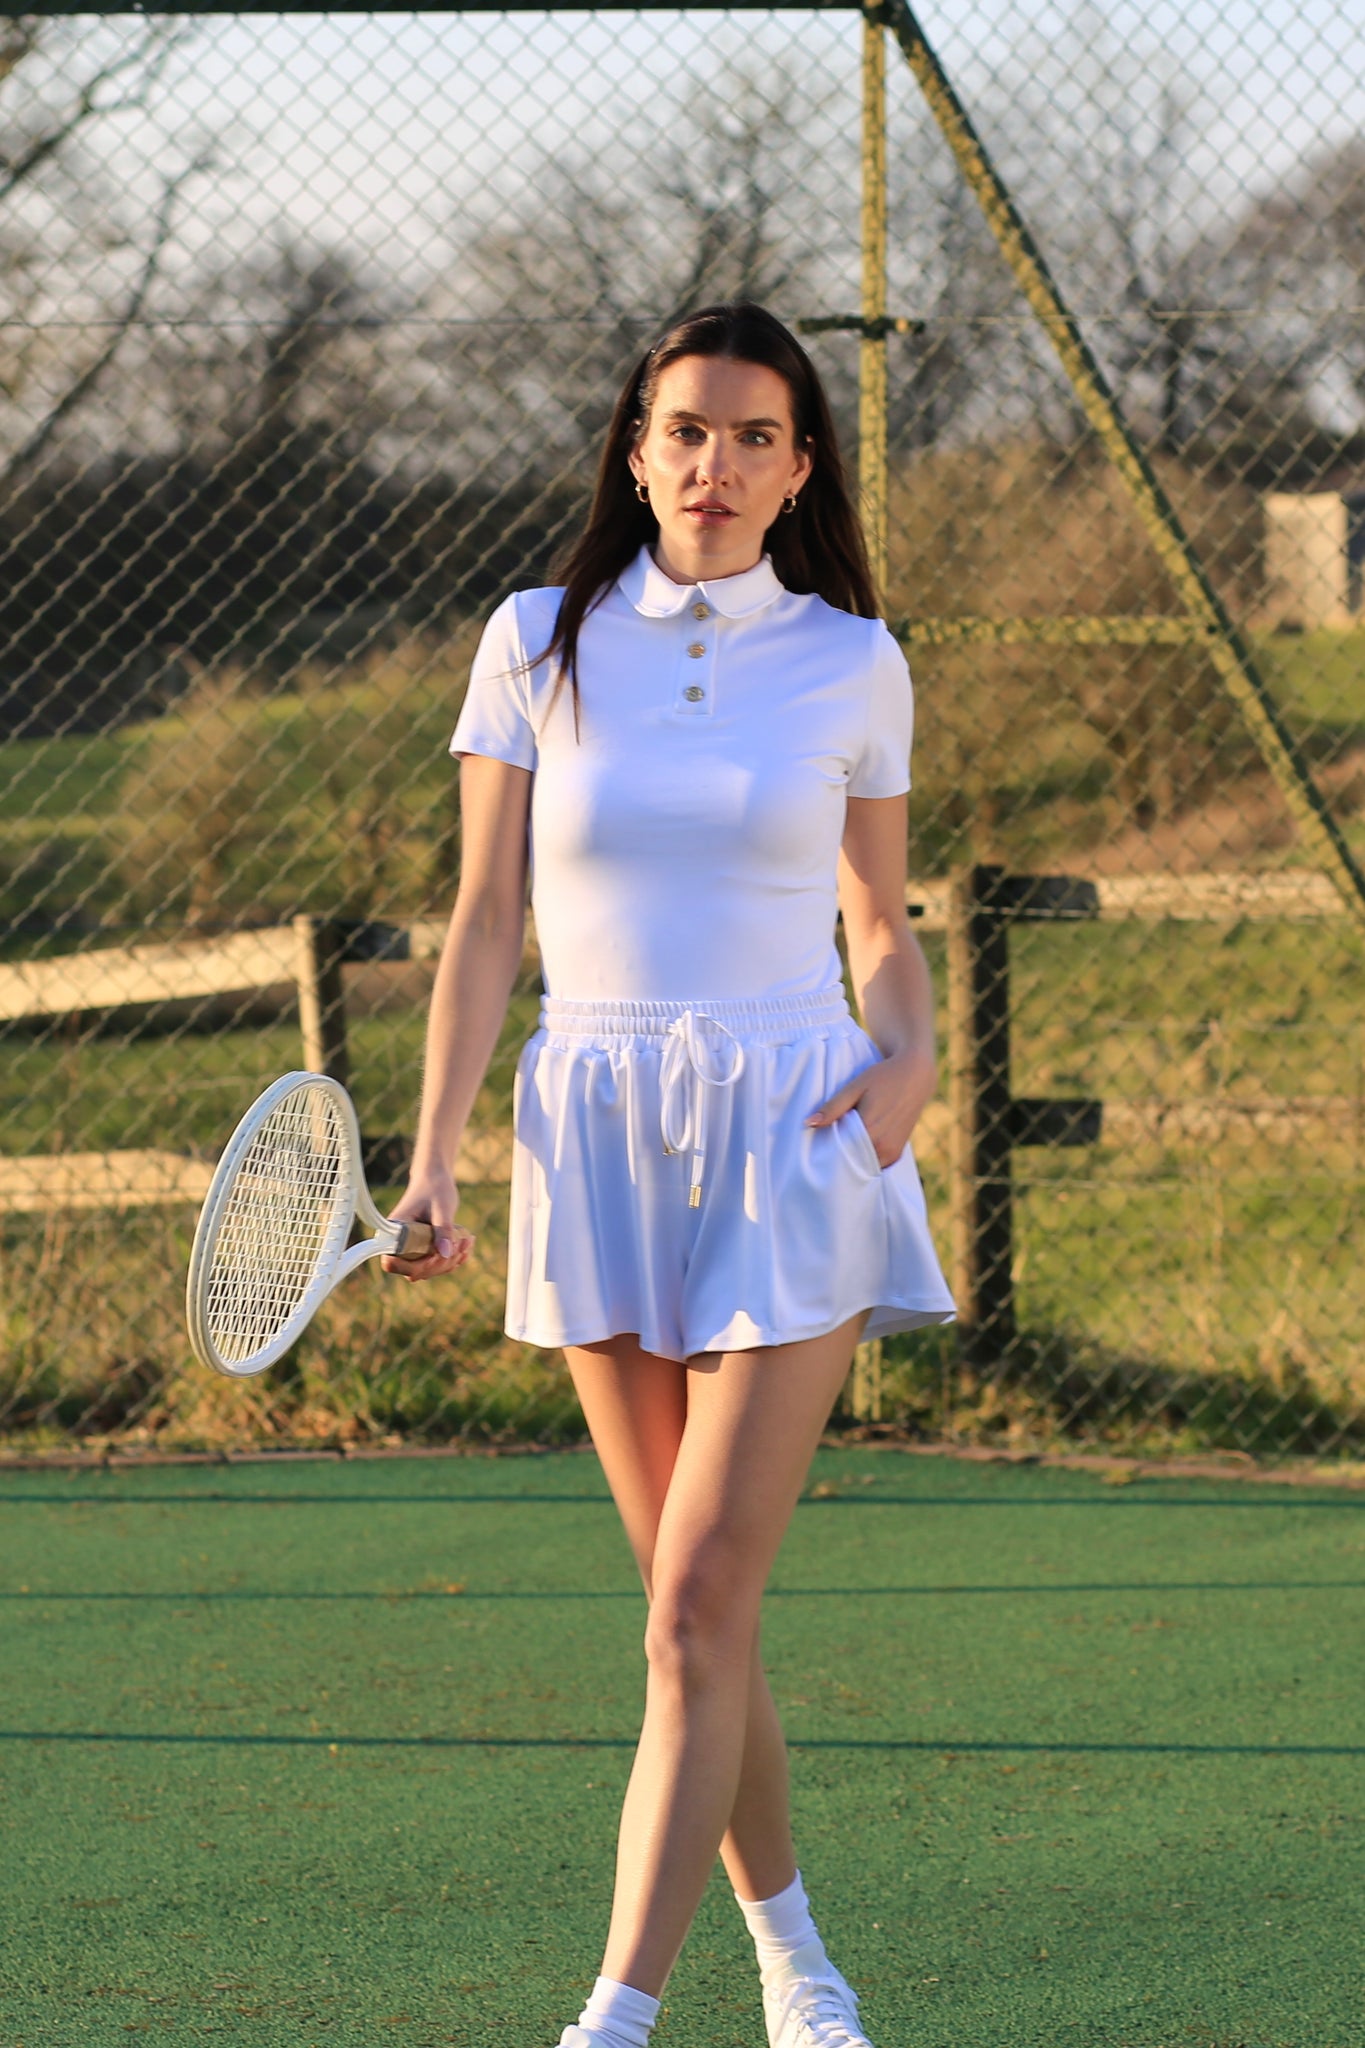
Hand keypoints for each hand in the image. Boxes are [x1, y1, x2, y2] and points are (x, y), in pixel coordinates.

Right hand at [380, 1165, 474, 1282]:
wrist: (436, 1180)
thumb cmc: (435, 1189)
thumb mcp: (442, 1208)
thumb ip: (443, 1230)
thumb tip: (445, 1254)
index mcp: (394, 1231)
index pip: (391, 1262)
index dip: (412, 1266)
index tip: (436, 1254)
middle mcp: (398, 1243)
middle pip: (414, 1271)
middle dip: (441, 1262)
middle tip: (463, 1243)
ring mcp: (410, 1249)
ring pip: (428, 1270)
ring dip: (450, 1260)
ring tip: (467, 1239)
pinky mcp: (422, 1251)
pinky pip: (436, 1264)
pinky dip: (453, 1258)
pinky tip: (466, 1243)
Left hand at [805, 1046, 936, 1168]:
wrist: (916, 1075)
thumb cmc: (884, 1077)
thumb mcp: (856, 1087)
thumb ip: (833, 1107)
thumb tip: (808, 1123)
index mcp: (870, 1130)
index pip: (839, 1152)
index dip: (825, 1149)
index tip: (815, 1144)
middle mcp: (883, 1147)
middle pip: (850, 1161)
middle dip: (837, 1156)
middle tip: (824, 1145)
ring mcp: (892, 1152)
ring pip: (863, 1164)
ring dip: (851, 1158)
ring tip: (839, 1144)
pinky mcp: (897, 1153)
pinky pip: (875, 1164)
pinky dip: (864, 1158)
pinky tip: (855, 1147)